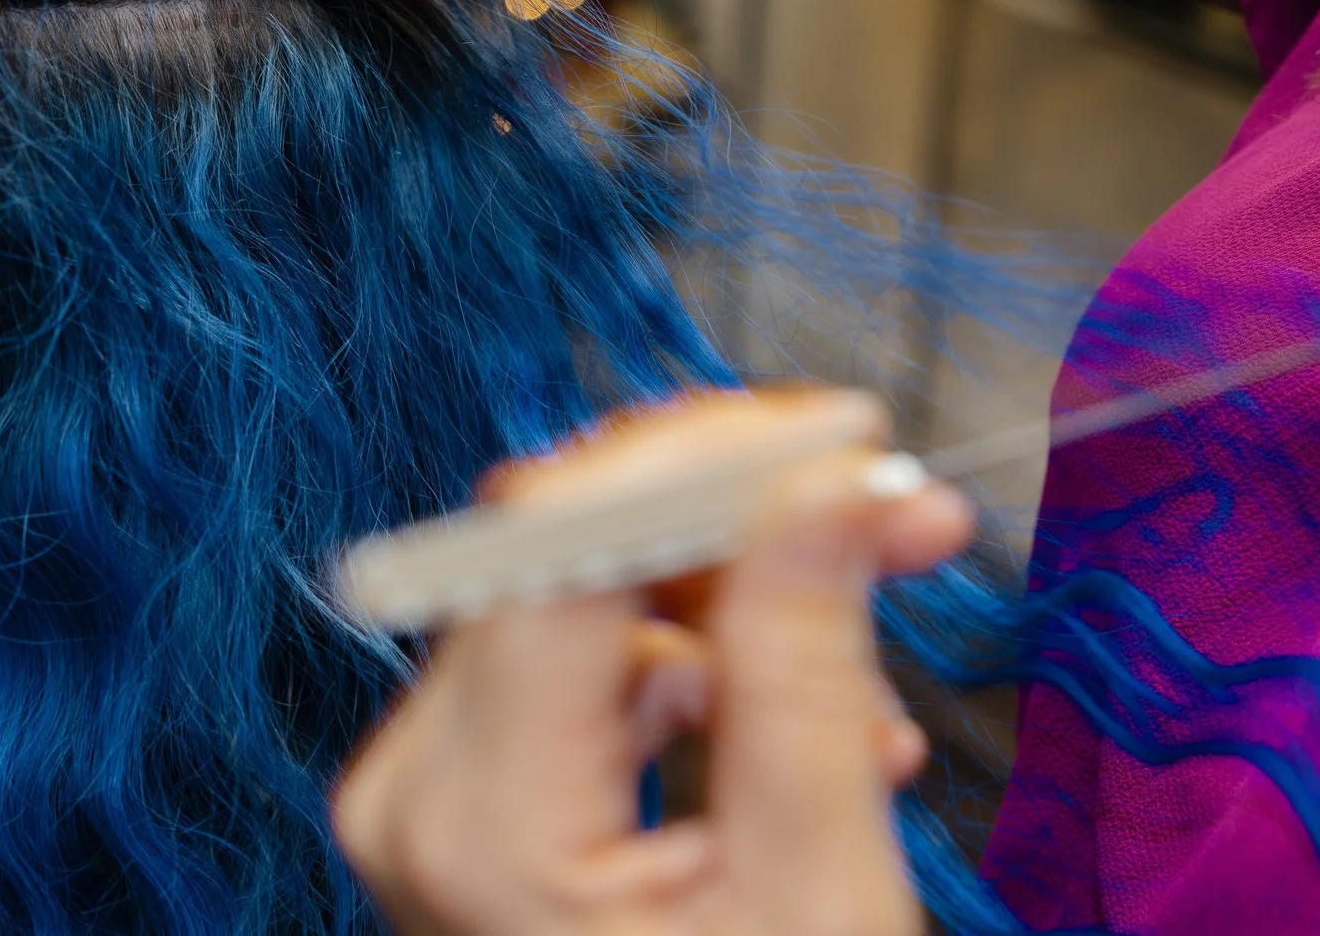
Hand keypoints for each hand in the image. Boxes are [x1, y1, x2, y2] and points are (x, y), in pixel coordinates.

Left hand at [332, 391, 972, 935]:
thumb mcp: (816, 888)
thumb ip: (807, 667)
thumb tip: (827, 482)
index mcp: (477, 818)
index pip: (562, 543)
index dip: (707, 458)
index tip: (848, 430)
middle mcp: (418, 791)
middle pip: (567, 560)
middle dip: (744, 524)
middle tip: (902, 511)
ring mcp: (434, 801)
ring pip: (587, 608)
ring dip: (742, 610)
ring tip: (877, 684)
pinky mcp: (472, 808)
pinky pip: (584, 682)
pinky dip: (703, 678)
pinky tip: (811, 731)